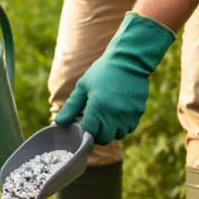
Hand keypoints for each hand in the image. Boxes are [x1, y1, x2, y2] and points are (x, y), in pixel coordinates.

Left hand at [56, 12, 175, 144]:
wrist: (129, 60)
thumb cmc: (102, 71)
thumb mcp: (83, 86)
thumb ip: (71, 107)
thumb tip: (59, 122)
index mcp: (97, 107)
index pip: (90, 132)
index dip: (85, 132)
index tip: (84, 127)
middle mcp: (114, 114)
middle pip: (105, 138)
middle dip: (98, 135)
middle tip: (95, 125)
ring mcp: (128, 114)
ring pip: (119, 135)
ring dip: (112, 131)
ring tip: (107, 119)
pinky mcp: (139, 112)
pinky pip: (130, 128)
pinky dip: (124, 126)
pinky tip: (118, 116)